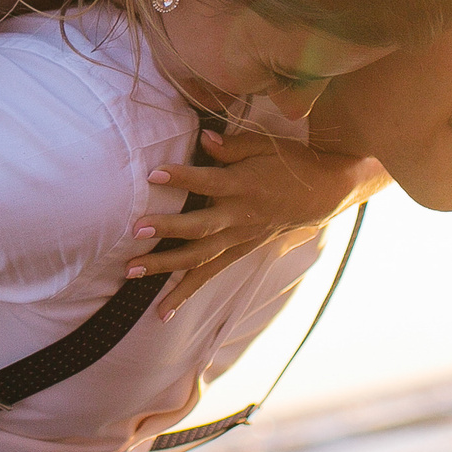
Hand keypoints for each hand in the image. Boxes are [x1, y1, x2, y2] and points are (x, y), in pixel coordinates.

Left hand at [129, 129, 387, 318]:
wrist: (321, 193)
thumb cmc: (289, 163)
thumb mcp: (266, 146)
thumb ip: (234, 145)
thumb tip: (204, 139)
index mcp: (244, 186)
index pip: (209, 182)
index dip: (183, 178)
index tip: (154, 173)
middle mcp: (239, 216)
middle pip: (200, 227)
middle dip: (167, 229)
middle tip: (135, 229)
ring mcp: (238, 239)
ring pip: (198, 257)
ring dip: (164, 265)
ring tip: (130, 270)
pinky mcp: (237, 253)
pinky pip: (208, 275)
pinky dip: (184, 294)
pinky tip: (162, 312)